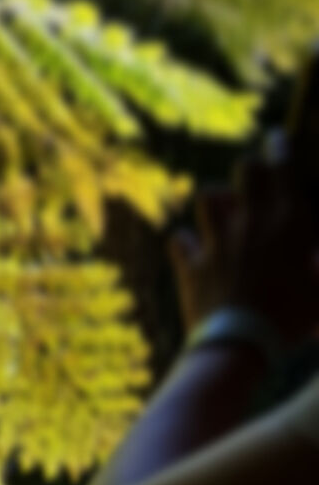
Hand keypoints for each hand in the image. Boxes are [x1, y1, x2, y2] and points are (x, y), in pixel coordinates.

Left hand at [170, 143, 318, 343]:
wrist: (241, 345)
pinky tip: (191, 249)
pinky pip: (179, 240)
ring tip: (222, 211)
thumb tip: (313, 255)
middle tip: (253, 182)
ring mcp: (218, 241)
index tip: (277, 139)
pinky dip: (185, 243)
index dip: (279, 146)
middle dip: (250, 170)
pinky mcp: (193, 266)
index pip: (283, 165)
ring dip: (216, 200)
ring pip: (207, 197)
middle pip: (245, 169)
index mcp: (289, 218)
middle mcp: (251, 221)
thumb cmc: (292, 317)